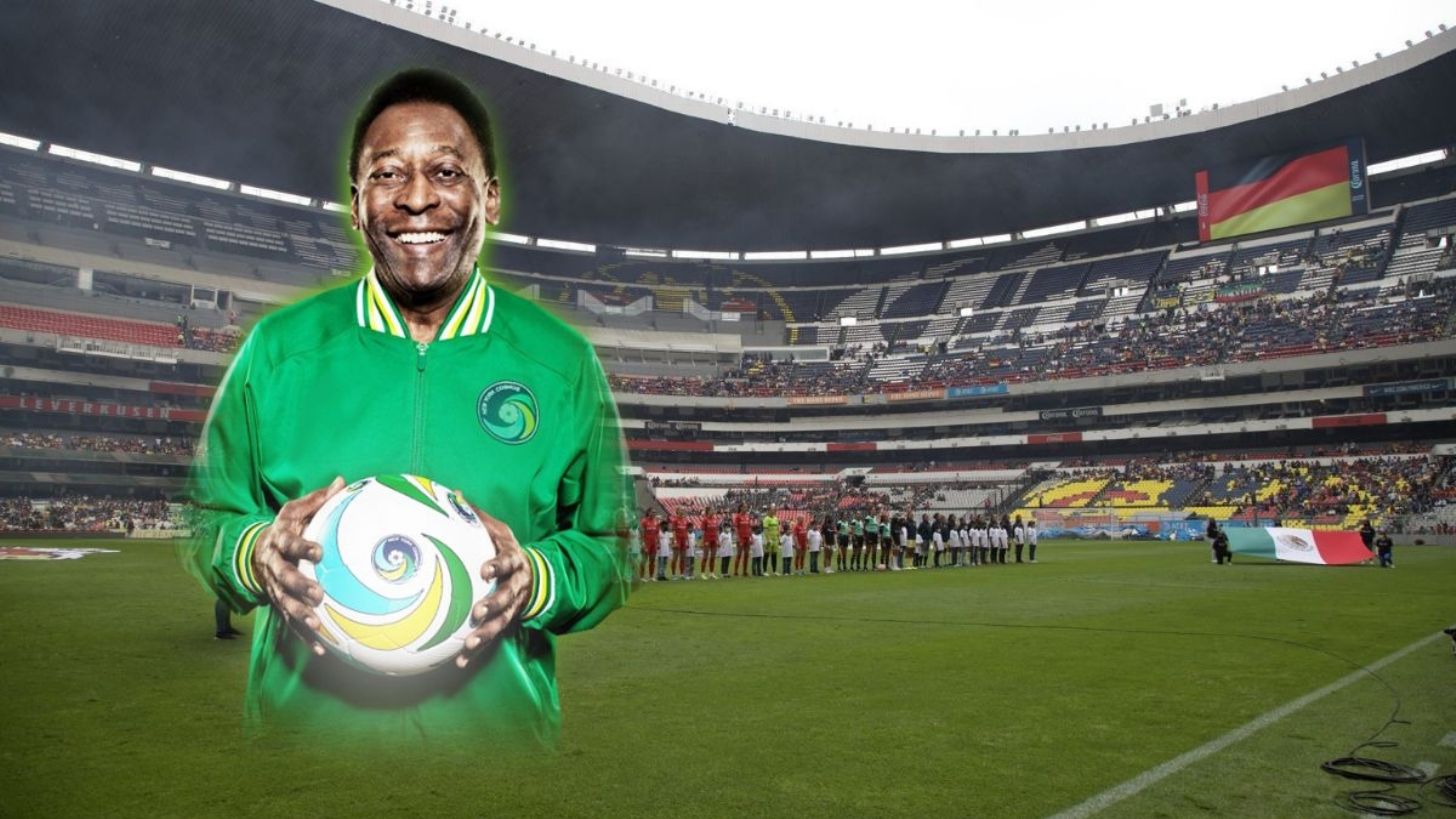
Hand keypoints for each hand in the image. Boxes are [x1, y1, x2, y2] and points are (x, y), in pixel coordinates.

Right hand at [251, 476, 345, 655]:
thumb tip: (343, 481)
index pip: (289, 544)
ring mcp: (273, 587)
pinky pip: (289, 621)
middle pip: (284, 578)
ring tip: (316, 625)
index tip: (319, 552)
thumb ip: (319, 499)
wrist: (255, 549)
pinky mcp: (277, 603)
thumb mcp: (296, 510)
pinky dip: (303, 636)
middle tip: (318, 595)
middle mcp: (273, 565)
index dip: (302, 548)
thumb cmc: (286, 526)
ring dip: (299, 615)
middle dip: (299, 587)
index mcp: (279, 540)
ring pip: (283, 603)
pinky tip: (321, 649)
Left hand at [457, 505, 533, 668]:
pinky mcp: (506, 622)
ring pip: (502, 622)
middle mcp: (517, 586)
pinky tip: (459, 662)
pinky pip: (491, 637)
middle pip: (509, 597)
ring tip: (469, 645)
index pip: (509, 562)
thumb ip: (476, 516)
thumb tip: (452, 493)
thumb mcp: (498, 530)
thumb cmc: (507, 549)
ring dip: (486, 634)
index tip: (485, 570)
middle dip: (494, 606)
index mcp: (514, 561)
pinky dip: (476, 651)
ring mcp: (513, 606)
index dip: (499, 566)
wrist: (534, 574)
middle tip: (478, 612)